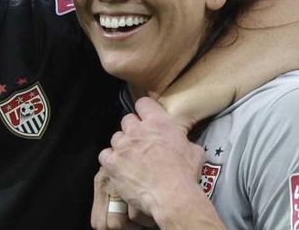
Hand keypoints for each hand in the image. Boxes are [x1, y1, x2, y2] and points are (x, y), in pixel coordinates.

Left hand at [98, 97, 222, 227]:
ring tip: (130, 159)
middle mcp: (137, 130)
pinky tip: (119, 168)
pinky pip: (105, 155)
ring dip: (122, 146)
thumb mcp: (194, 151)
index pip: (143, 103)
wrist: (172, 195)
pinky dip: (110, 160)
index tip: (145, 118)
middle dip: (132, 130)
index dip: (143, 111)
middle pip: (127, 120)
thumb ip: (183, 140)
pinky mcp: (112, 163)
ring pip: (116, 138)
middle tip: (140, 142)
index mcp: (158, 123)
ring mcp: (123, 146)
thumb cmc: (184, 175)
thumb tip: (184, 142)